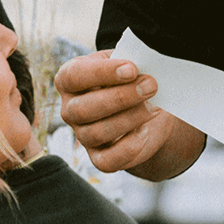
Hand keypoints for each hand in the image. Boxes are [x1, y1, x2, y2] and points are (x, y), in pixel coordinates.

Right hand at [55, 52, 197, 177]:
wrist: (148, 109)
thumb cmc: (133, 80)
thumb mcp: (129, 64)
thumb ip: (129, 62)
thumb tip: (143, 65)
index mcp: (70, 80)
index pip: (74, 76)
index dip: (102, 72)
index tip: (132, 69)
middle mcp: (70, 109)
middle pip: (83, 108)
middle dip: (120, 97)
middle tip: (151, 85)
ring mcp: (82, 135)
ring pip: (95, 133)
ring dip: (129, 119)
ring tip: (154, 107)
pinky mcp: (99, 157)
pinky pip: (106, 161)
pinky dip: (128, 148)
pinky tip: (145, 132)